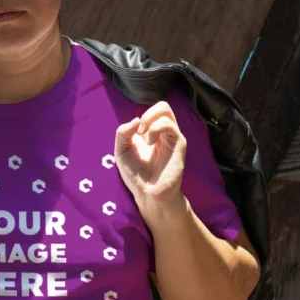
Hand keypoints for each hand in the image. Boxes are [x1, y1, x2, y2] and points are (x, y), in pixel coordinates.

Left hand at [114, 101, 186, 220]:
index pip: (151, 112)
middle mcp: (163, 133)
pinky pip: (169, 125)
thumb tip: (136, 120)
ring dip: (150, 120)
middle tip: (140, 131)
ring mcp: (172, 137)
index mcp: (150, 133)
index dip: (140, 117)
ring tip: (145, 139)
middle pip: (163, 106)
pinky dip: (156, 128)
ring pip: (166, 111)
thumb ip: (122, 133)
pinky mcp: (179, 144)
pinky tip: (150, 143)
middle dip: (148, 113)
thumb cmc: (135, 174)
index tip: (133, 134)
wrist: (148, 193)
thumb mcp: (121, 151)